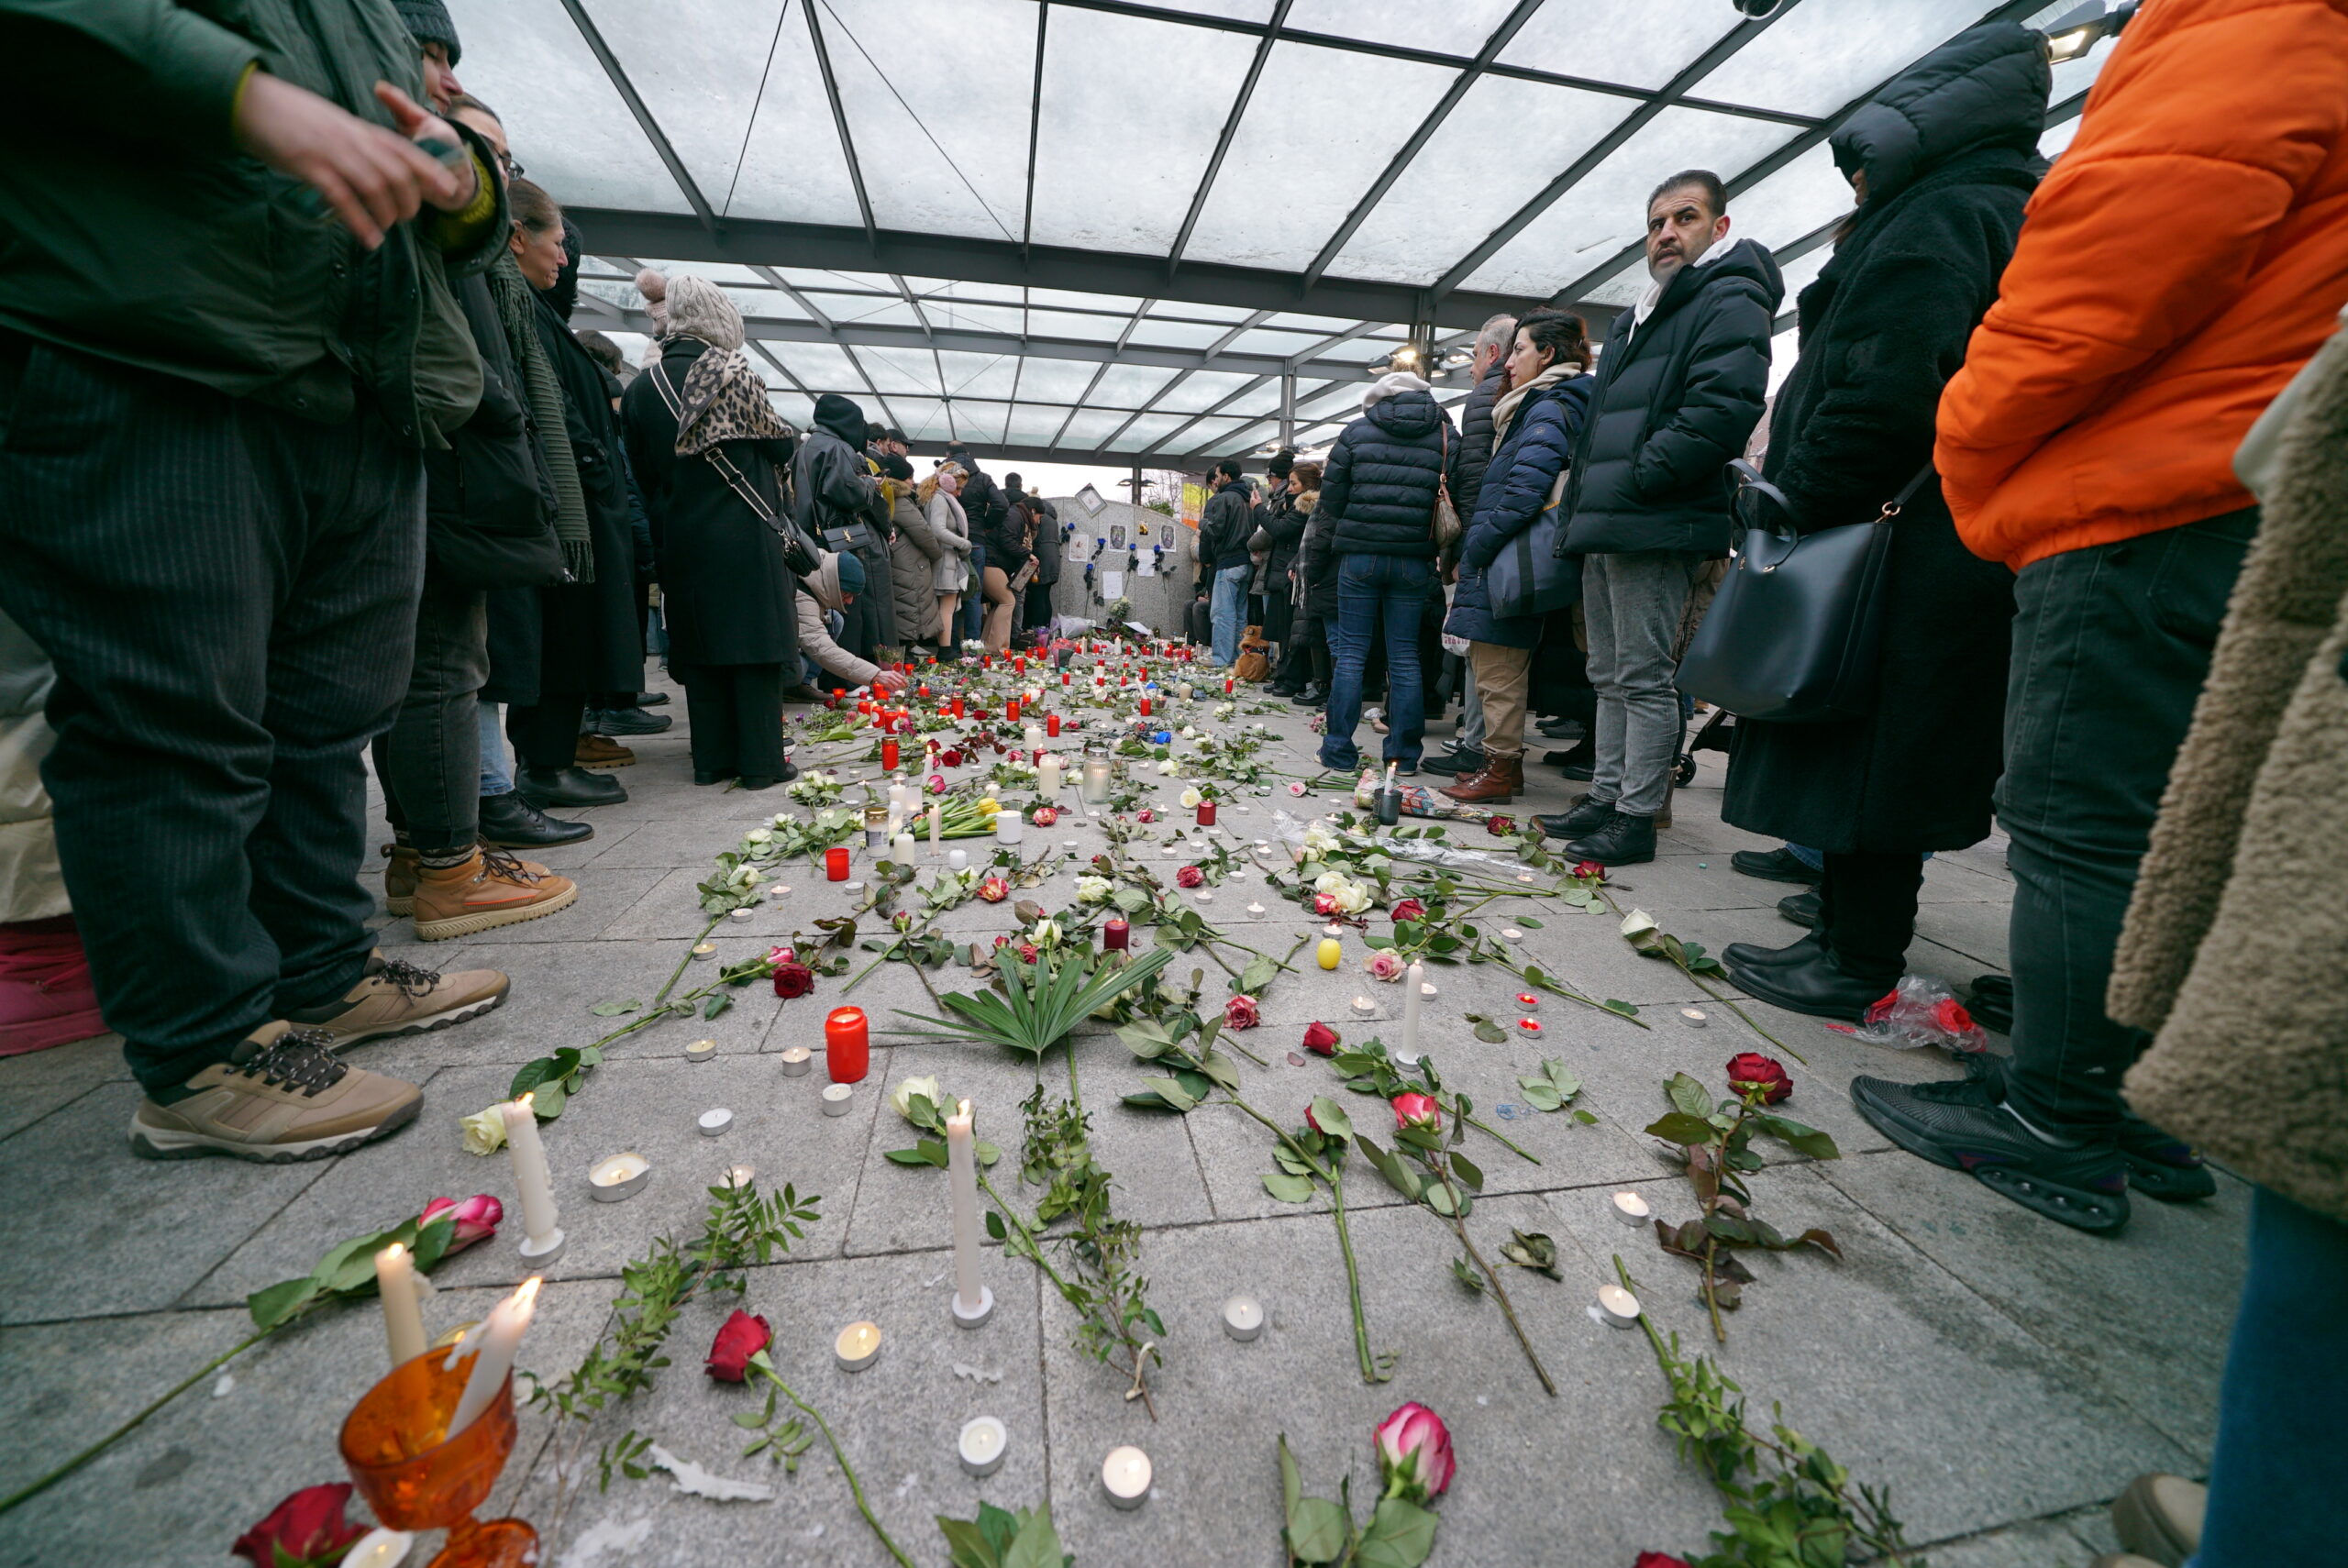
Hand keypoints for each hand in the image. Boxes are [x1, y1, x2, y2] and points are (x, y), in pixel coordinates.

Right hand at [231, 72, 463, 247]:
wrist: (251, 100)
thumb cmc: (289, 115)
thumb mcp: (331, 125)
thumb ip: (353, 143)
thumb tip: (368, 165)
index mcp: (359, 129)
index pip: (405, 150)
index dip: (430, 172)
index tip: (449, 191)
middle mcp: (353, 140)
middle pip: (397, 173)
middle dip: (409, 201)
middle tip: (404, 220)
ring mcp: (332, 152)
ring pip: (376, 186)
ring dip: (386, 214)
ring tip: (384, 233)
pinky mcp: (309, 166)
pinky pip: (343, 198)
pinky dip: (359, 221)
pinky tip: (368, 239)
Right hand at [873, 670, 908, 693]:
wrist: (878, 675)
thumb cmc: (886, 674)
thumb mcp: (892, 673)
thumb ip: (897, 676)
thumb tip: (903, 681)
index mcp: (894, 673)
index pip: (902, 677)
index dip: (906, 681)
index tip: (907, 684)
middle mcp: (892, 676)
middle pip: (900, 682)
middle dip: (904, 685)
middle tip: (905, 687)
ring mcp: (889, 680)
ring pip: (897, 685)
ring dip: (899, 688)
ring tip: (900, 688)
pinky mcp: (886, 683)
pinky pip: (892, 687)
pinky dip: (895, 689)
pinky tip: (896, 689)